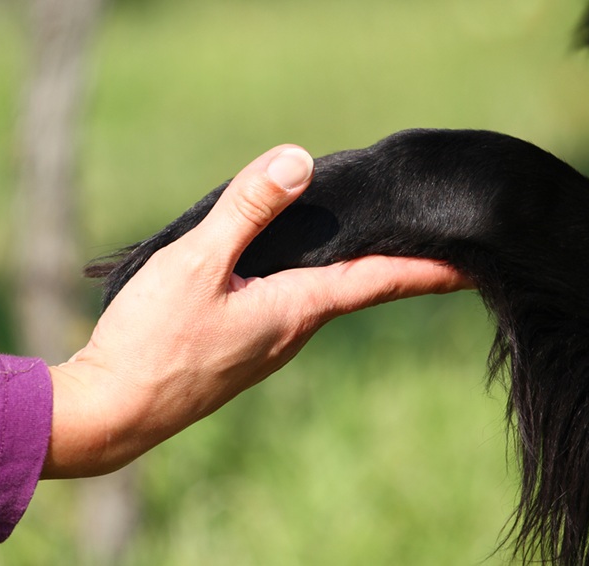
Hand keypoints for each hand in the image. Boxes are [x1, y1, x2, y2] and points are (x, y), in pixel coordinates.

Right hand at [42, 145, 470, 478]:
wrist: (113, 411)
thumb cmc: (152, 341)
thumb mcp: (197, 263)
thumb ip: (246, 212)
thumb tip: (297, 162)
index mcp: (295, 308)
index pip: (380, 282)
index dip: (429, 269)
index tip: (474, 262)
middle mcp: (292, 330)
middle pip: (358, 287)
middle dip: (397, 262)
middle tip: (430, 235)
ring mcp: (266, 344)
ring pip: (321, 295)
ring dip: (352, 268)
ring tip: (373, 239)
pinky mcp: (239, 348)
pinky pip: (287, 304)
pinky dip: (308, 279)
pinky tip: (290, 263)